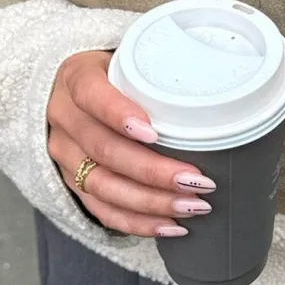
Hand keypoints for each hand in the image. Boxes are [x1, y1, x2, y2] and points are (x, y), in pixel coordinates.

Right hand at [47, 49, 215, 237]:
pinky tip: (170, 227)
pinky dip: (137, 223)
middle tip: (197, 181)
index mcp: (76, 78)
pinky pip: (100, 210)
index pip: (91, 95)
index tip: (154, 132)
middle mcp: (63, 117)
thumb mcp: (127, 58)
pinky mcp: (71, 181)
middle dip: (153, 171)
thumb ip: (159, 67)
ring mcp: (63, 153)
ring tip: (191, 207)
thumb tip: (221, 82)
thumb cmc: (115, 73)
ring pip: (102, 186)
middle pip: (103, 150)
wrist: (73, 92)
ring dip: (150, 202)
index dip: (118, 114)